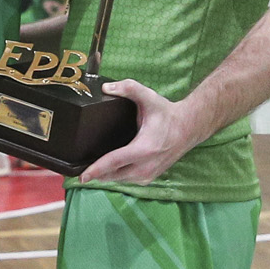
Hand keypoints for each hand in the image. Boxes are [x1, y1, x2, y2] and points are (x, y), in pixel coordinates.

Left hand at [77, 79, 206, 186]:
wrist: (189, 127)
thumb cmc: (168, 114)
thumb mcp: (149, 97)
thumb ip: (128, 88)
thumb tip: (107, 88)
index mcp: (144, 149)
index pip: (114, 162)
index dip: (96, 169)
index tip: (82, 176)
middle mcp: (146, 166)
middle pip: (113, 175)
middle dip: (96, 173)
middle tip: (80, 170)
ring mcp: (149, 175)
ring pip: (119, 180)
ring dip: (106, 176)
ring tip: (93, 170)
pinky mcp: (150, 178)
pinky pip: (127, 180)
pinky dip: (117, 176)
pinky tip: (110, 169)